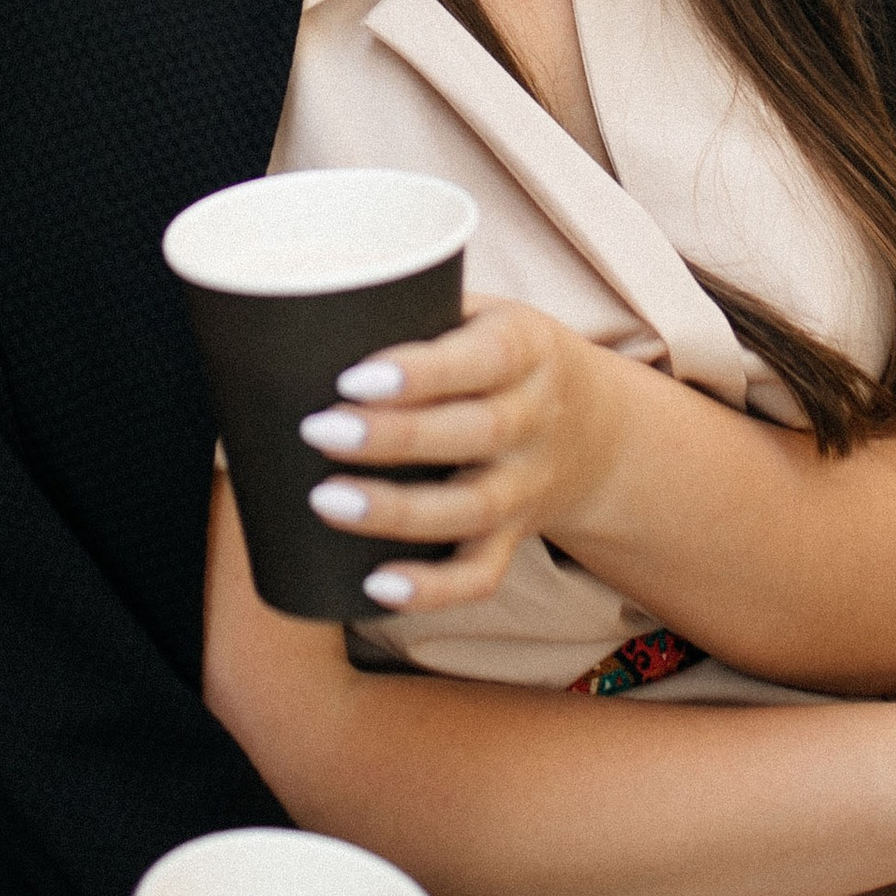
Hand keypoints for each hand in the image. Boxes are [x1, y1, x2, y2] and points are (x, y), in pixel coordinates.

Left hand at [297, 297, 616, 613]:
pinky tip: (375, 587)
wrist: (595, 429)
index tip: (352, 377)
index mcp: (526, 348)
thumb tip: (299, 305)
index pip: (485, 359)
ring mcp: (526, 485)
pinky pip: (480, 575)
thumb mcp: (482, 314)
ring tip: (326, 501)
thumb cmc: (501, 357)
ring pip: (473, 509)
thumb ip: (414, 310)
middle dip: (395, 437)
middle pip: (476, 434)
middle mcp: (534, 419)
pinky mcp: (514, 537)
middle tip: (318, 430)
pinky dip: (432, 589)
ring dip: (398, 512)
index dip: (422, 372)